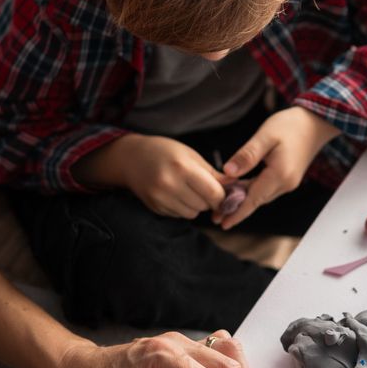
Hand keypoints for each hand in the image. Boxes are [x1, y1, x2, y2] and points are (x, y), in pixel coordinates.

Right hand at [105, 134, 229, 218]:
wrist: (131, 158)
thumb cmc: (165, 152)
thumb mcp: (190, 155)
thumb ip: (212, 174)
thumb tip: (235, 187)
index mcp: (182, 168)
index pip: (213, 192)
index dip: (222, 196)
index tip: (223, 193)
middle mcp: (169, 185)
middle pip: (203, 205)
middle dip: (208, 200)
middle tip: (203, 188)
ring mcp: (160, 198)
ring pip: (192, 214)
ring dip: (196, 205)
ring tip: (187, 189)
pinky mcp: (154, 207)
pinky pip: (179, 215)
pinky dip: (182, 208)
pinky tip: (175, 194)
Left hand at [217, 107, 339, 228]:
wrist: (315, 123)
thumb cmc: (290, 125)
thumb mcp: (265, 136)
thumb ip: (247, 155)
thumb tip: (228, 172)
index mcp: (279, 175)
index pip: (254, 199)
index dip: (237, 213)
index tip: (223, 225)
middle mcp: (285, 184)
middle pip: (256, 201)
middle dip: (236, 210)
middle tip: (215, 216)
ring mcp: (288, 182)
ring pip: (260, 196)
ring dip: (242, 202)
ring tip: (222, 205)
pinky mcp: (287, 178)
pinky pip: (265, 190)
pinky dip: (251, 192)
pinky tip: (238, 190)